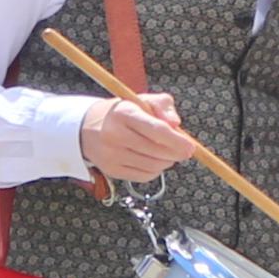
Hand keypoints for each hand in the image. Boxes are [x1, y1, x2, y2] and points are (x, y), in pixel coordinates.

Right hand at [76, 88, 194, 186]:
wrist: (88, 128)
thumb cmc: (122, 113)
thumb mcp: (142, 100)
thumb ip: (163, 106)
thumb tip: (175, 123)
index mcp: (123, 113)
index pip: (156, 130)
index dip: (177, 141)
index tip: (190, 146)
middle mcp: (114, 135)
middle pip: (157, 151)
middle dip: (176, 153)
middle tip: (183, 150)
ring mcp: (111, 155)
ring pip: (153, 166)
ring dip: (167, 162)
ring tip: (166, 153)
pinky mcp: (111, 170)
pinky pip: (144, 176)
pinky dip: (155, 170)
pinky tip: (153, 160)